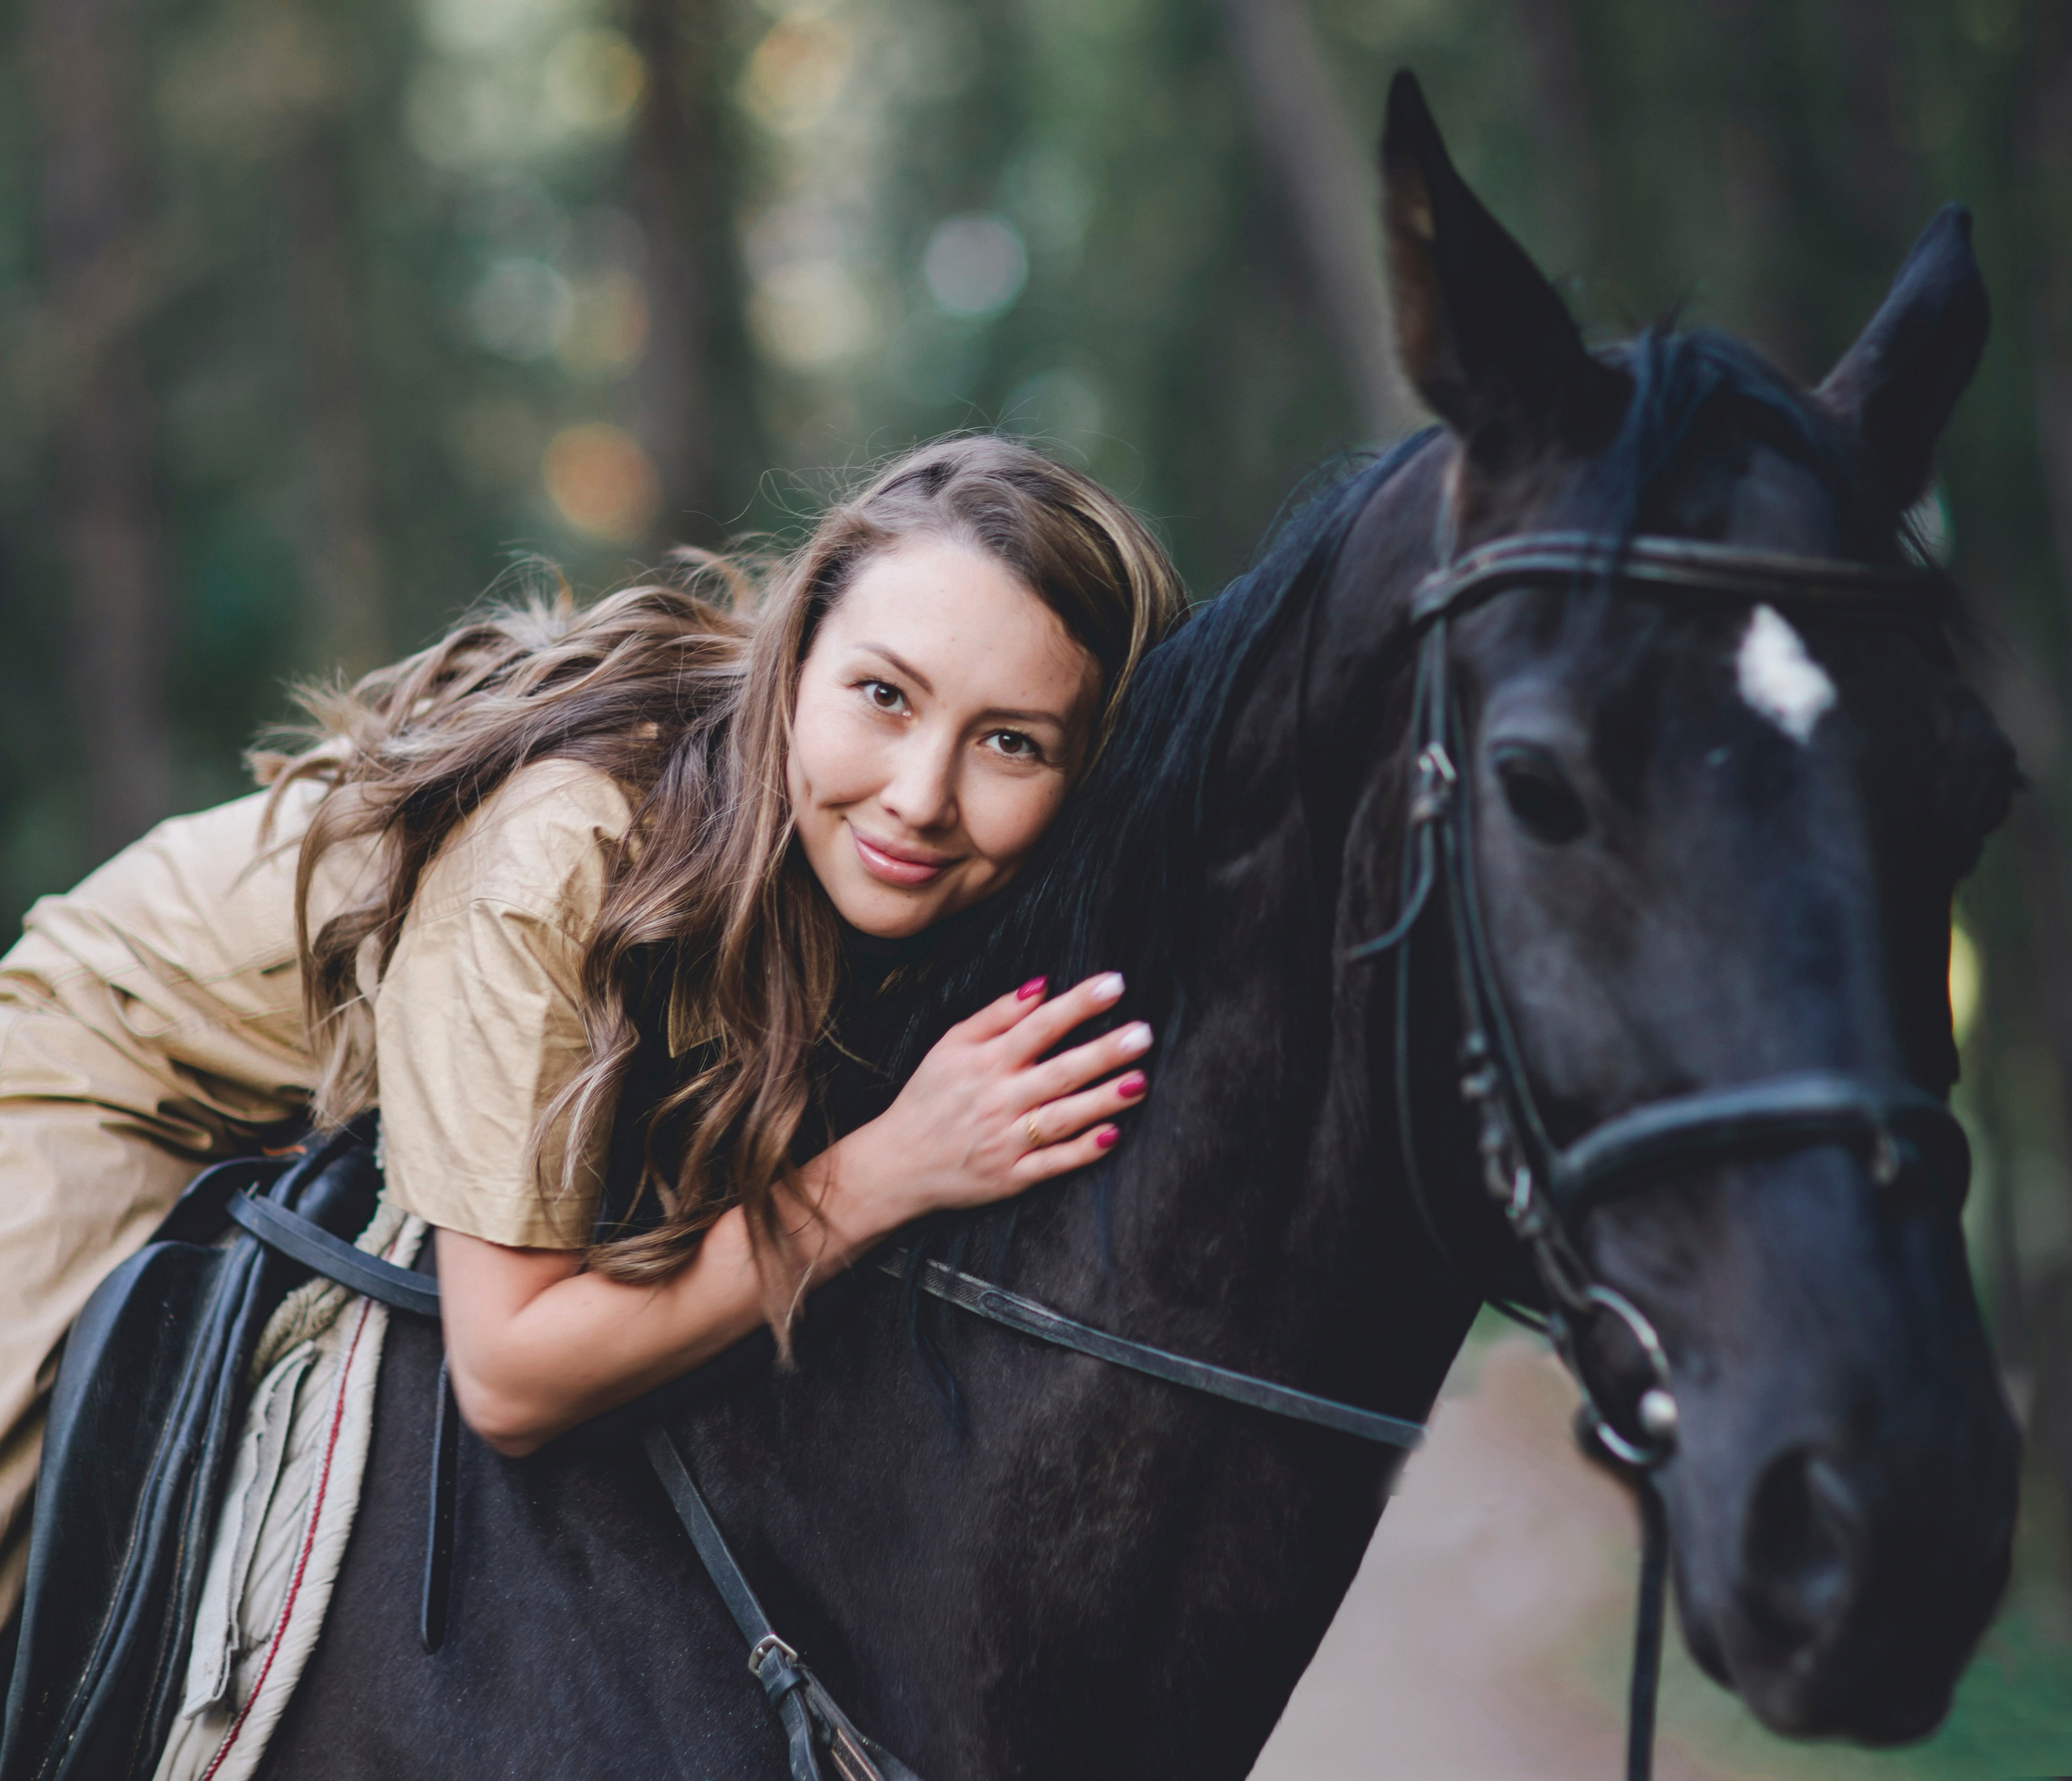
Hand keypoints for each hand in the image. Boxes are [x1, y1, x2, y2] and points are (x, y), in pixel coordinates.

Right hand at [825, 972, 1151, 1240]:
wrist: (896, 1164)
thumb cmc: (928, 1098)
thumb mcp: (950, 1045)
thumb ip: (996, 1014)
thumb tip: (1041, 985)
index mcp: (985, 1062)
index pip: (1040, 1026)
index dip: (1078, 1005)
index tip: (1114, 985)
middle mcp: (999, 1099)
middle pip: (1060, 1072)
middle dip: (1104, 1052)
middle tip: (1143, 1035)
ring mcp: (1006, 1140)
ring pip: (1063, 1117)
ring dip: (1104, 1100)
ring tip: (1140, 1081)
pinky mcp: (1012, 1176)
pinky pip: (1053, 1163)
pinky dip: (1081, 1151)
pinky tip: (1112, 1135)